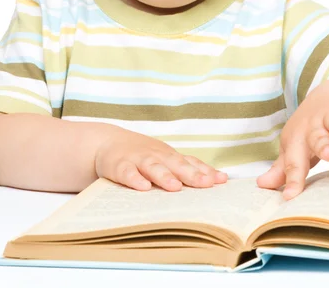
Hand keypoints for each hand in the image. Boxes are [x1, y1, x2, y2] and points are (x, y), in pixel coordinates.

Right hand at [95, 126, 227, 190]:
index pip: (190, 163)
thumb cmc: (143, 155)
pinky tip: (143, 187)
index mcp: (169, 156)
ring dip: (164, 176)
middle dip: (191, 174)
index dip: (205, 171)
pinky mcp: (119, 166)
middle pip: (176, 164)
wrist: (108, 142)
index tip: (221, 180)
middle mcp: (156, 156)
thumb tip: (220, 178)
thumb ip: (189, 168)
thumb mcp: (166, 158)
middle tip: (206, 184)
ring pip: (153, 167)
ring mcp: (138, 160)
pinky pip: (127, 173)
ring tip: (175, 187)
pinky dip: (135, 179)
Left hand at [256, 80, 328, 199]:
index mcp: (296, 141)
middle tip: (328, 156)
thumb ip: (283, 169)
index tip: (289, 197)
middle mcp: (313, 127)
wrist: (324, 100)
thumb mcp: (294, 150)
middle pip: (316, 138)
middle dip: (321, 146)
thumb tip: (261, 185)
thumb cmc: (307, 133)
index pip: (294, 163)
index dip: (292, 180)